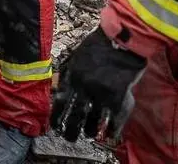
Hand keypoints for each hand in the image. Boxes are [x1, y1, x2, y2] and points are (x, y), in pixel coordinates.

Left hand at [51, 27, 146, 143]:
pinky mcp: (118, 97)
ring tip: (89, 135)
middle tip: (69, 138)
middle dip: (70, 130)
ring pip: (94, 121)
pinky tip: (111, 135)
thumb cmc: (100, 44)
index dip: (57, 116)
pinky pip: (114, 120)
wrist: (122, 38)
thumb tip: (61, 87)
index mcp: (72, 76)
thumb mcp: (77, 56)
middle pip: (75, 115)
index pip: (61, 101)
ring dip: (91, 131)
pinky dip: (113, 130)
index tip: (55, 126)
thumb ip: (70, 72)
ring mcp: (101, 93)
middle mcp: (84, 87)